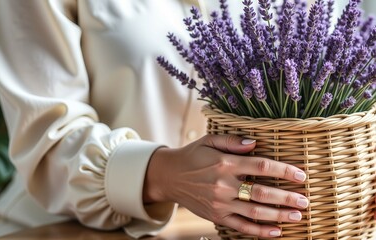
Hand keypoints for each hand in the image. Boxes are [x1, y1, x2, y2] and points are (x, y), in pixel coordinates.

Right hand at [144, 134, 308, 237]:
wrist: (168, 176)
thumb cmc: (192, 156)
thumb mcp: (209, 141)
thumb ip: (232, 141)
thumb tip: (256, 143)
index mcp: (225, 164)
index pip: (261, 166)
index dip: (284, 170)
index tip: (301, 175)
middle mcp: (223, 185)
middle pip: (262, 192)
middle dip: (287, 197)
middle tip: (305, 200)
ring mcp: (220, 203)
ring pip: (255, 212)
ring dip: (279, 215)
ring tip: (298, 216)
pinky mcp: (216, 216)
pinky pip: (241, 226)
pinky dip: (260, 231)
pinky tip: (276, 231)